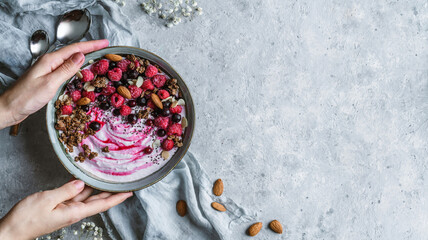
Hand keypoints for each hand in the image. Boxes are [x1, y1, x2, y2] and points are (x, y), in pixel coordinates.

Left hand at [0, 39, 108, 128]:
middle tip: (105, 49)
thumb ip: (66, 69)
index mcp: (50, 60)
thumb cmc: (27, 97)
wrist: (11, 108)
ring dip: (85, 58)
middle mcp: (50, 63)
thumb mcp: (50, 83)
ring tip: (98, 57)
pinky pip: (67, 69)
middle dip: (90, 49)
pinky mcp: (49, 78)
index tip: (105, 43)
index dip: (92, 45)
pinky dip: (78, 68)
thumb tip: (81, 56)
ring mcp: (49, 70)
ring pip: (71, 61)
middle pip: (74, 52)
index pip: (75, 49)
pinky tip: (83, 72)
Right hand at [0, 180, 131, 239]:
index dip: (116, 198)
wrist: (13, 230)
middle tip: (124, 183)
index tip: (129, 192)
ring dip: (98, 188)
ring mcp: (67, 209)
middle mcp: (74, 211)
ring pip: (87, 197)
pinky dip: (82, 188)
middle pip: (98, 201)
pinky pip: (75, 195)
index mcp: (74, 212)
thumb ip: (66, 190)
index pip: (102, 205)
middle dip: (112, 192)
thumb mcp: (46, 200)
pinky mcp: (59, 206)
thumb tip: (82, 183)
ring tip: (109, 178)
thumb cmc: (27, 218)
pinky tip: (86, 180)